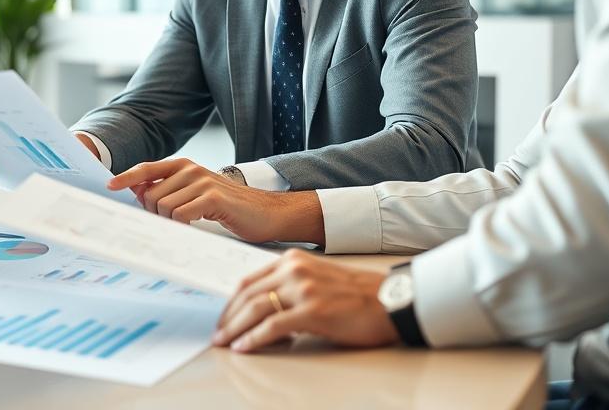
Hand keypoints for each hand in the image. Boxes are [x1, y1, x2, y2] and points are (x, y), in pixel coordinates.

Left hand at [106, 159, 324, 244]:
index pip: (146, 169)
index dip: (126, 178)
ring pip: (163, 207)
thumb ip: (169, 190)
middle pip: (150, 196)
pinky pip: (180, 215)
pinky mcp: (212, 196)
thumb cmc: (229, 207)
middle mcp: (190, 168)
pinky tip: (198, 225)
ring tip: (191, 223)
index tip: (109, 186)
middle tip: (177, 222)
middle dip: (155, 214)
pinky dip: (183, 225)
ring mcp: (201, 181)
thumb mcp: (196, 194)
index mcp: (184, 165)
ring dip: (171, 222)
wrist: (266, 212)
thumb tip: (137, 192)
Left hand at [213, 249, 398, 351]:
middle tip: (218, 334)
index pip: (250, 280)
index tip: (223, 317)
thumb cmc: (357, 295)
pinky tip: (244, 347)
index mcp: (293, 260)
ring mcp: (303, 289)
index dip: (231, 302)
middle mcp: (294, 270)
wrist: (390, 300)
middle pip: (248, 295)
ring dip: (235, 329)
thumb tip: (263, 312)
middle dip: (228, 317)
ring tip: (225, 343)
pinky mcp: (312, 311)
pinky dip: (254, 339)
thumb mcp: (317, 279)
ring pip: (255, 309)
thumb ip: (290, 287)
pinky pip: (273, 327)